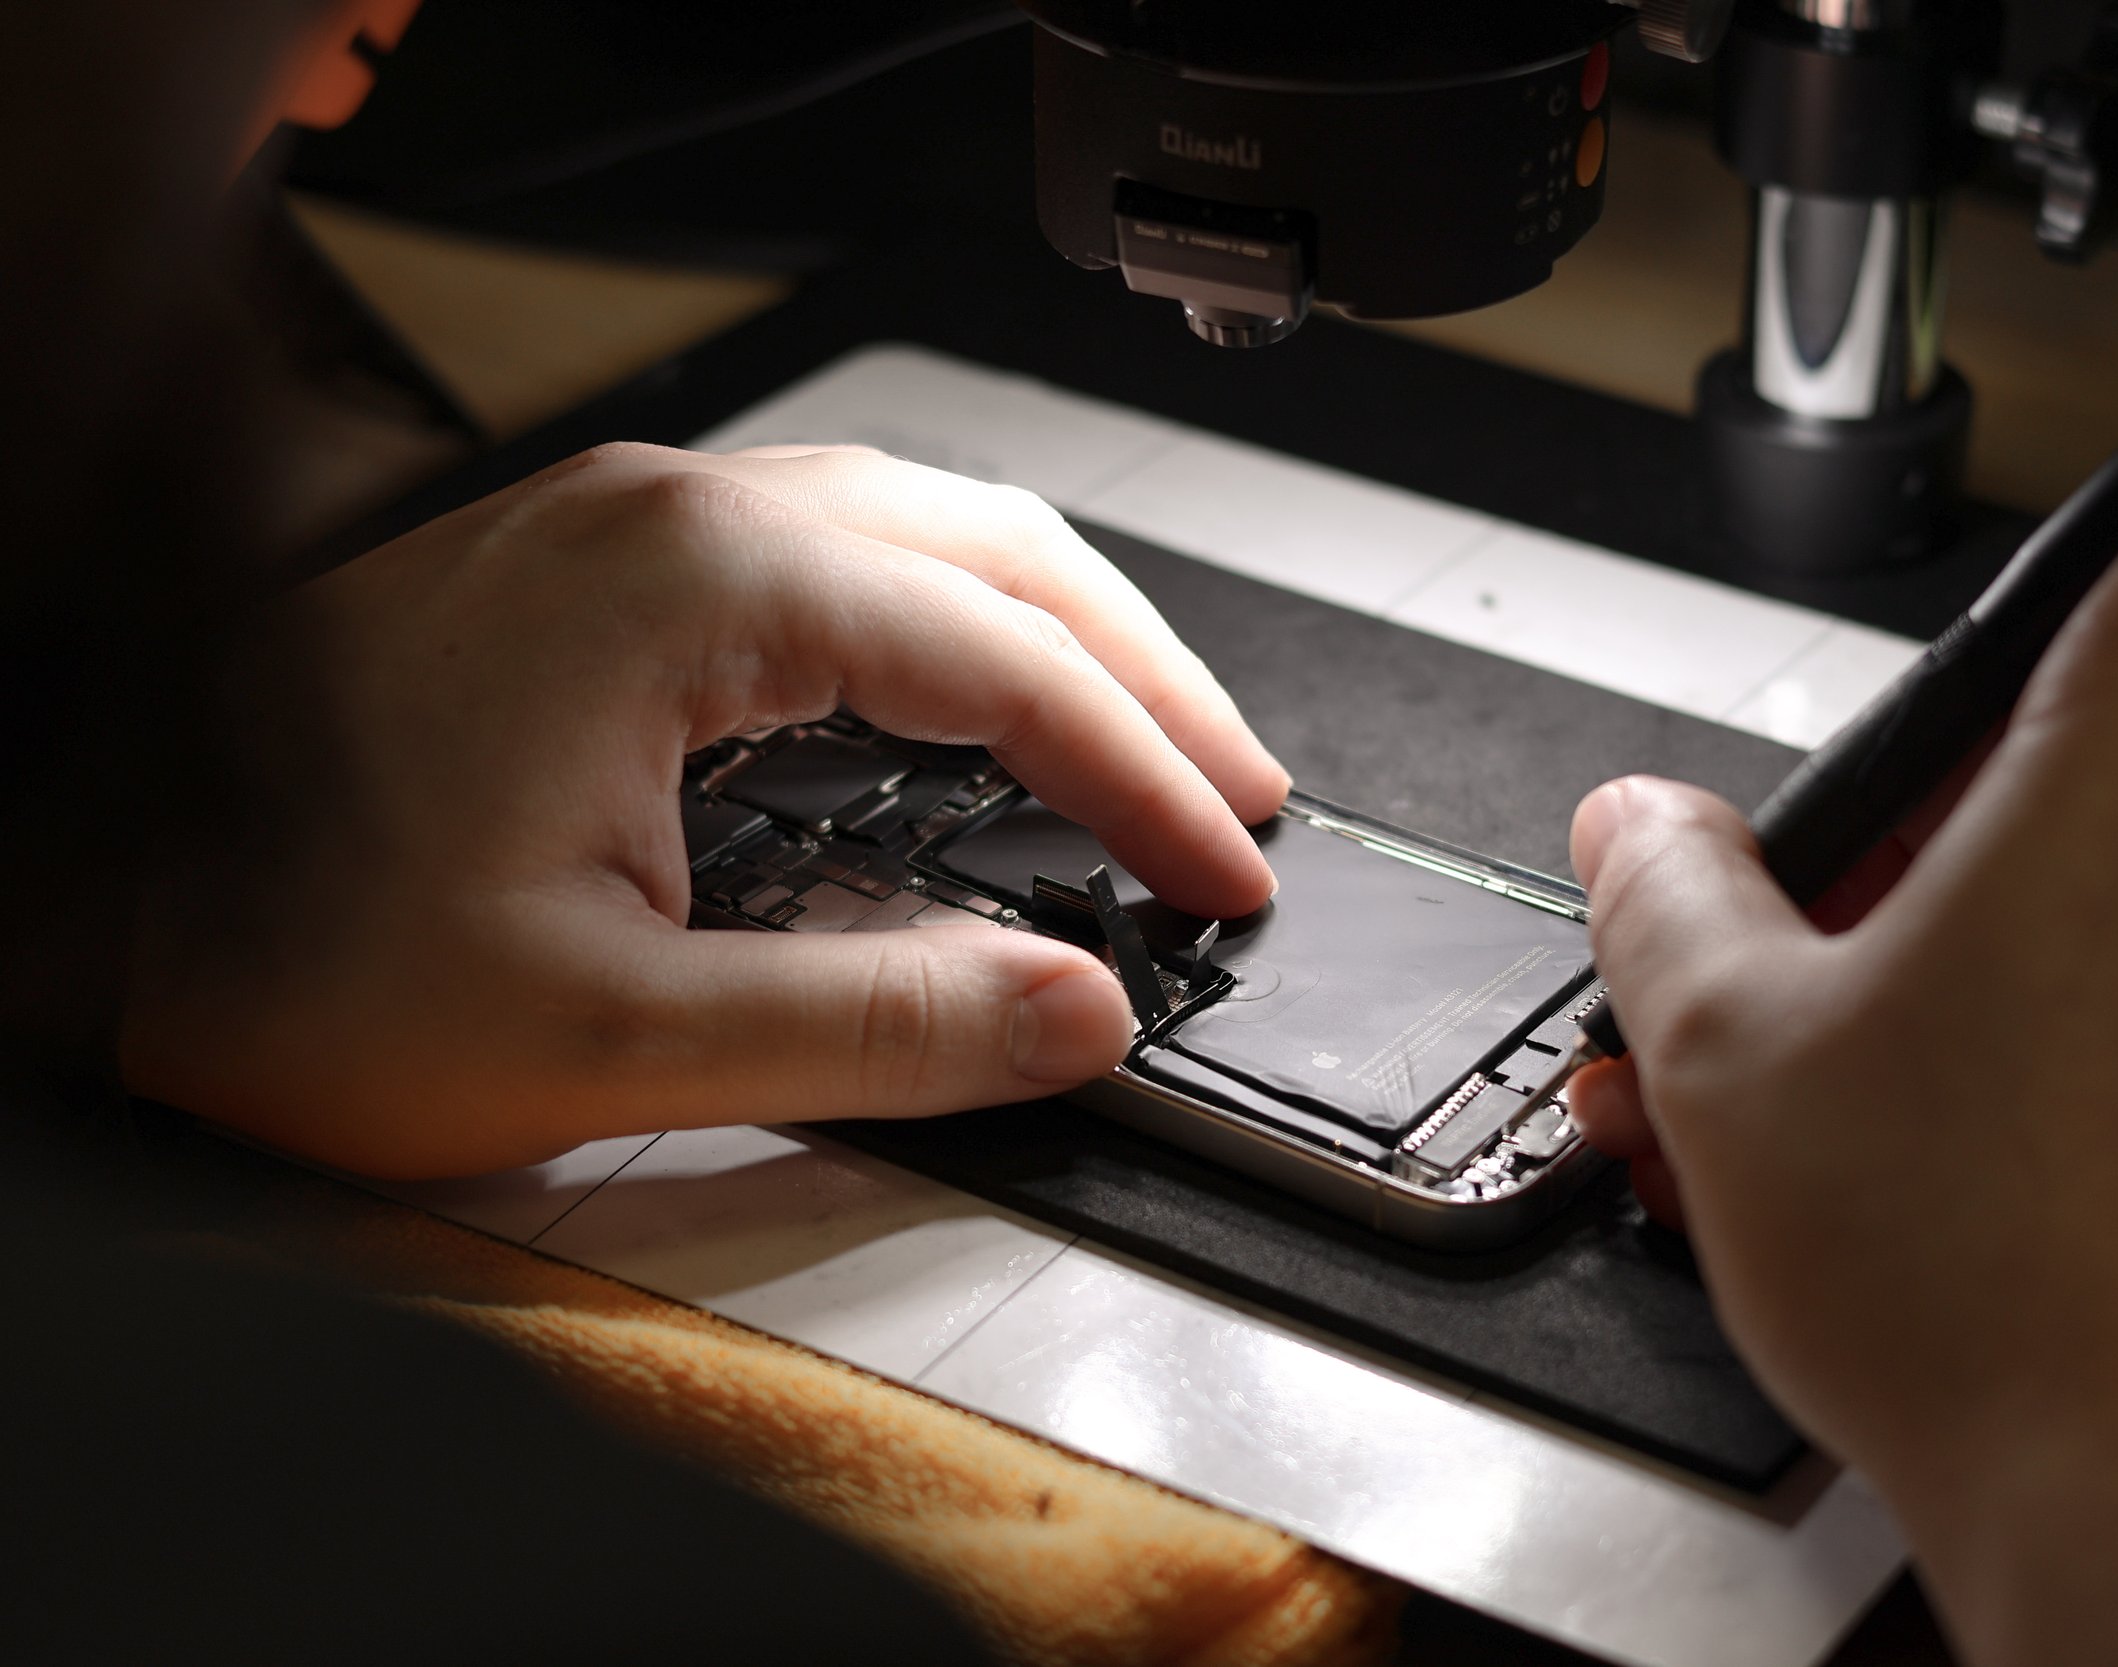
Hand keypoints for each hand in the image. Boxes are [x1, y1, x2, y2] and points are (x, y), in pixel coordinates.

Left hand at [121, 444, 1287, 1175]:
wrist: (89, 904)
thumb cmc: (285, 954)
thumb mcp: (607, 1037)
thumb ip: (878, 1028)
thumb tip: (1077, 1011)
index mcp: (695, 584)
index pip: (1008, 660)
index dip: (1148, 774)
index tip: (1227, 872)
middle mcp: (670, 516)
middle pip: (994, 547)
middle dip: (1142, 671)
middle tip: (1237, 791)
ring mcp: (625, 528)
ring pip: (919, 531)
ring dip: (1054, 635)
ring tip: (1148, 741)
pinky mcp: (592, 574)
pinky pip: (833, 558)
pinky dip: (948, 632)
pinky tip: (974, 708)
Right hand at [1570, 213, 2117, 1666]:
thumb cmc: (2010, 1287)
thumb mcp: (1736, 1060)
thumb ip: (1666, 896)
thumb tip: (1639, 831)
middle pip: (2099, 714)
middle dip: (1925, 804)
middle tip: (1787, 926)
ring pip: (2112, 869)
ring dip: (1944, 939)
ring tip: (1791, 1090)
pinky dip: (2029, 1028)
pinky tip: (1906, 1154)